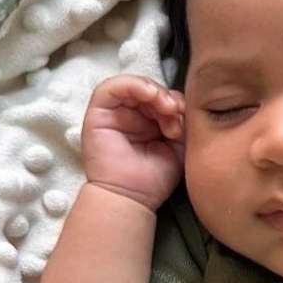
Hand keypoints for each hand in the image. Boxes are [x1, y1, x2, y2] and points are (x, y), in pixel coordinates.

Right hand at [81, 74, 185, 211]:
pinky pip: (110, 87)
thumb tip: (183, 103)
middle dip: (167, 97)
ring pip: (133, 85)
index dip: (176, 101)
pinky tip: (150, 95)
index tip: (186, 116)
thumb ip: (182, 122)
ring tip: (167, 109)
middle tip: (176, 113)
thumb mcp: (178, 145)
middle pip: (149, 89)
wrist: (132, 198)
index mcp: (148, 122)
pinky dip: (133, 85)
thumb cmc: (154, 178)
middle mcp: (130, 115)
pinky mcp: (97, 113)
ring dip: (154, 91)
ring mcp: (113, 113)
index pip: (162, 98)